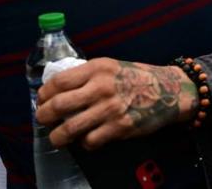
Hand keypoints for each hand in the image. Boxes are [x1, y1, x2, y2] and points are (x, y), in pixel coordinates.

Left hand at [36, 57, 197, 149]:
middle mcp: (101, 87)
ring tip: (57, 138)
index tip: (42, 100)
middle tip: (43, 120)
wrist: (169, 90)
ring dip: (58, 136)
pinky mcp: (119, 127)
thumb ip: (87, 76)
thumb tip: (58, 90)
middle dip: (43, 116)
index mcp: (97, 68)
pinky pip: (90, 140)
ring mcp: (110, 108)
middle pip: (58, 105)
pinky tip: (87, 139)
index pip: (58, 82)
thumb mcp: (111, 67)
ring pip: (70, 128)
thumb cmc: (137, 78)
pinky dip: (84, 143)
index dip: (44, 94)